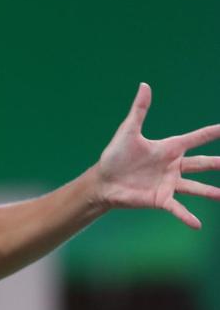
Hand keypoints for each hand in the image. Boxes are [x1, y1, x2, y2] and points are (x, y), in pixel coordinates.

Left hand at [93, 83, 219, 228]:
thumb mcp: (128, 131)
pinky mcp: (160, 199)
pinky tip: (198, 224)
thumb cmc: (115, 156)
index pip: (197, 138)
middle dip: (219, 164)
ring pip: (196, 188)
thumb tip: (144, 85)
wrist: (102, 182)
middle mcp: (173, 166)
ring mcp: (168, 184)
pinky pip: (177, 208)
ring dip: (212, 192)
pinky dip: (187, 216)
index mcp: (169, 148)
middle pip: (203, 164)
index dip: (213, 132)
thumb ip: (140, 110)